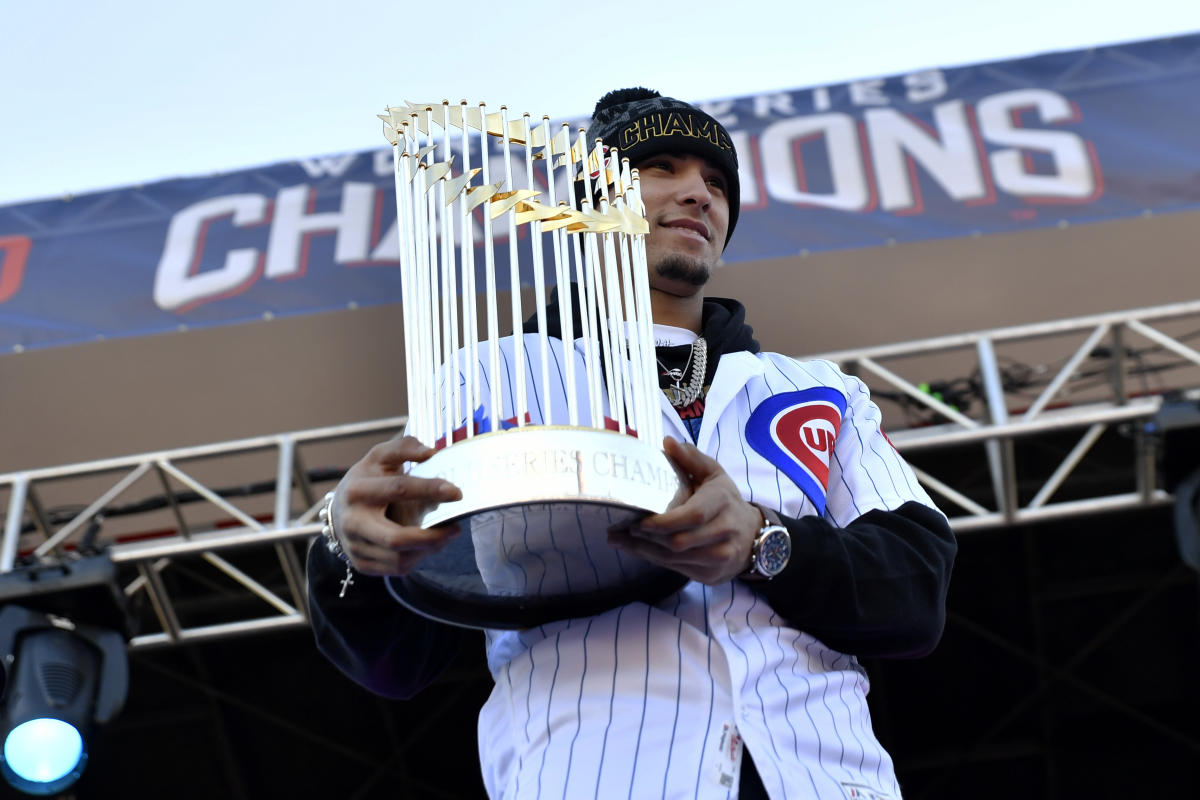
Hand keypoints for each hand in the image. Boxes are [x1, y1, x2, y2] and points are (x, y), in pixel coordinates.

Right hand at [330, 435, 462, 575]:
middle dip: (431, 537)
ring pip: (399, 558)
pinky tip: (428, 545)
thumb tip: (430, 452)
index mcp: (358, 490)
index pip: (398, 489)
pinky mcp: (362, 564)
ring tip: (445, 535)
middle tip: (456, 529)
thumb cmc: (367, 480)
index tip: (456, 493)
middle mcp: (354, 522)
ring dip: (429, 549)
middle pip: (396, 538)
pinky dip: (418, 558)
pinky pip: (397, 568)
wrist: (338, 511)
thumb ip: (404, 448)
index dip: (429, 489)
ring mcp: (355, 546)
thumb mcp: (380, 457)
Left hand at [606, 437, 761, 585]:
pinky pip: (677, 569)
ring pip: (675, 559)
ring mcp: (720, 556)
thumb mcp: (715, 475)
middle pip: (680, 541)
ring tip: (621, 540)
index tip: (639, 521)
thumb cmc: (726, 501)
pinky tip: (637, 550)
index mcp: (722, 502)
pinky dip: (654, 560)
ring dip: (645, 551)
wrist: (754, 537)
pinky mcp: (712, 574)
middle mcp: (724, 531)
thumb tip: (668, 442)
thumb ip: (692, 458)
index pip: (694, 515)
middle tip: (621, 529)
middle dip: (647, 538)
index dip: (664, 522)